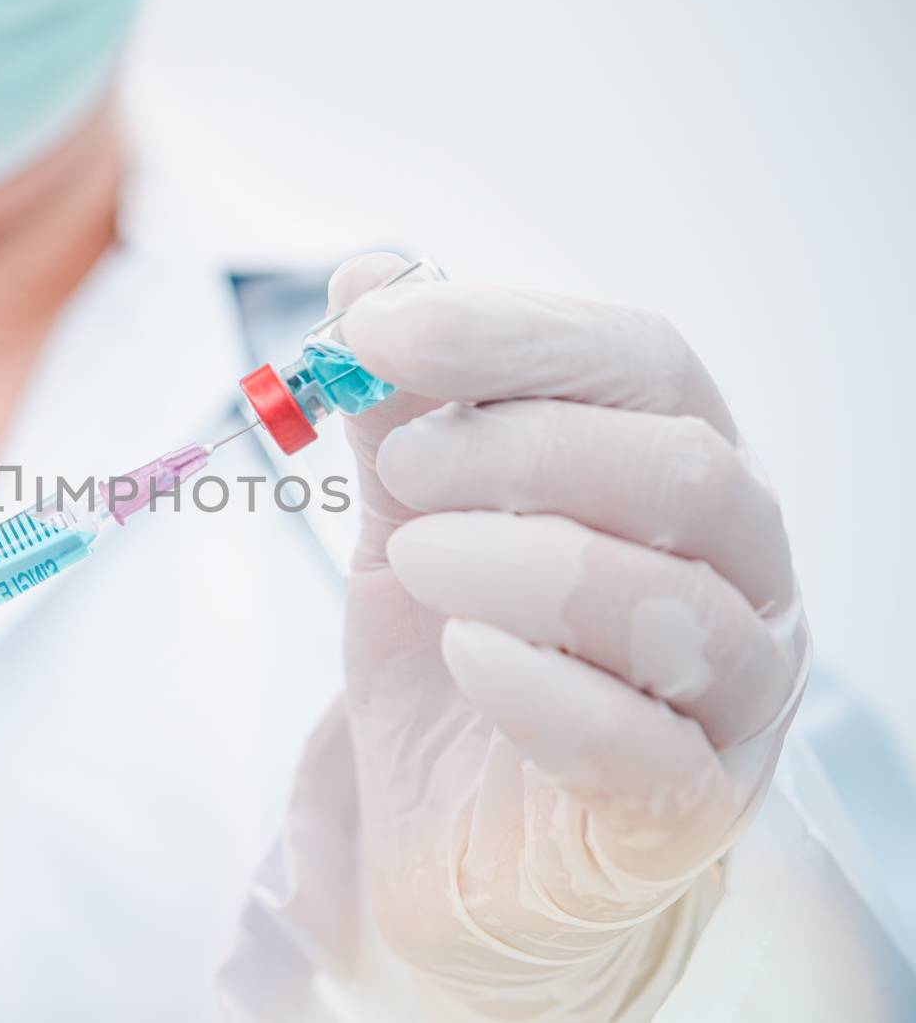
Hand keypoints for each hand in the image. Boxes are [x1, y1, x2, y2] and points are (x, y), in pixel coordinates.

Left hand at [333, 255, 807, 1019]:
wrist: (446, 842)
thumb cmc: (454, 667)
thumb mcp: (408, 520)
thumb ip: (402, 410)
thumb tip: (373, 268)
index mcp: (681, 478)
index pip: (644, 364)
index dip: (512, 332)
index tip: (375, 330)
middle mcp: (737, 578)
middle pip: (683, 469)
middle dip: (519, 448)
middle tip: (397, 473)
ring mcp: (729, 702)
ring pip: (675, 601)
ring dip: (519, 561)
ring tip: (411, 563)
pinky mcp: (687, 815)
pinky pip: (645, 745)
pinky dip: (538, 684)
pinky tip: (462, 656)